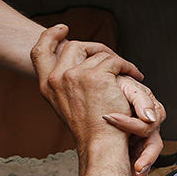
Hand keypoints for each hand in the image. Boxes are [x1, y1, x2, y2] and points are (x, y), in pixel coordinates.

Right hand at [31, 24, 164, 175]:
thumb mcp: (67, 106)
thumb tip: (73, 70)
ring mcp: (76, 75)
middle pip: (74, 46)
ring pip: (99, 53)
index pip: (40, 51)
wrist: (100, 145)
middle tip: (111, 55)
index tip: (63, 30)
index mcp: (47, 85)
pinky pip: (116, 60)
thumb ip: (66, 86)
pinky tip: (136, 75)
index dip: (51, 37)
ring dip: (116, 60)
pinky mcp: (97, 76)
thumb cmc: (91, 131)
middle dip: (95, 47)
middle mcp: (57, 78)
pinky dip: (129, 66)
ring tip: (128, 71)